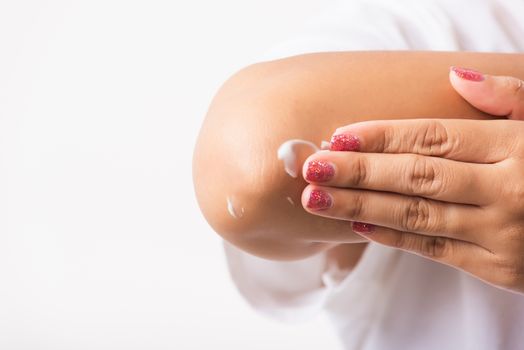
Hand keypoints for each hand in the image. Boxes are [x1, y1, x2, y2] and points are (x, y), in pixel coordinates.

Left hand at [301, 67, 523, 293]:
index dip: (380, 135)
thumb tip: (455, 78)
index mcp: (518, 146)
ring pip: (418, 214)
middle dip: (357, 172)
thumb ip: (510, 98)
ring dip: (362, 207)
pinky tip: (358, 226)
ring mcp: (503, 232)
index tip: (338, 136)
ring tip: (317, 199)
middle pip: (415, 175)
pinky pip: (436, 249)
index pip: (432, 137)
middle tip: (310, 167)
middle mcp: (508, 189)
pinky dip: (394, 237)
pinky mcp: (500, 268)